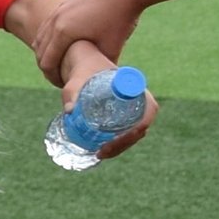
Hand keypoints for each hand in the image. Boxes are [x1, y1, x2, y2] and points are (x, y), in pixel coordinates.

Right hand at [33, 0, 140, 82]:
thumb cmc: (121, 18)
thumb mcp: (112, 48)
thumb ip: (101, 65)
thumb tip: (101, 82)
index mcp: (63, 34)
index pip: (46, 63)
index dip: (52, 77)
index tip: (62, 84)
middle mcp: (55, 21)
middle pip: (39, 51)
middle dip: (46, 66)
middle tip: (58, 76)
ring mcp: (59, 10)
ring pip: (41, 36)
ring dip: (45, 50)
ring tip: (58, 61)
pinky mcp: (65, 3)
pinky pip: (49, 24)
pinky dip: (50, 37)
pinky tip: (62, 43)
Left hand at [55, 39, 157, 157]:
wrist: (81, 64)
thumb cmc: (82, 69)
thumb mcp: (77, 80)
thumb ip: (72, 92)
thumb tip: (70, 111)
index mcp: (134, 87)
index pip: (149, 111)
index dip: (138, 128)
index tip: (118, 139)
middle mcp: (137, 98)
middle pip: (140, 126)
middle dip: (125, 143)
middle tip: (101, 152)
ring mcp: (130, 107)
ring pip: (133, 132)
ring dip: (121, 147)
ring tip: (100, 154)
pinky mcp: (121, 114)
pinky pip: (125, 131)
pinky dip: (118, 143)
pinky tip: (102, 152)